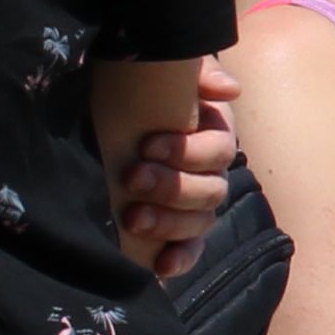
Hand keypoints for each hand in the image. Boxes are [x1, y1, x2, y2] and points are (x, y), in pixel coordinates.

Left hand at [119, 56, 240, 277]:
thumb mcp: (162, 69)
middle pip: (211, 190)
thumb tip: (229, 90)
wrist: (106, 109)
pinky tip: (160, 265)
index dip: (187, 151)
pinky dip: (180, 258)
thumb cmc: (135, 85)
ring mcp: (194, 204)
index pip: (219, 149)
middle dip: (171, 187)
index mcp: (211, 132)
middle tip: (130, 178)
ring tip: (132, 218)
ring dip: (170, 222)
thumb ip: (196, 69)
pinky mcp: (177, 231)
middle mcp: (209, 172)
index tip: (146, 145)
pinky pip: (192, 250)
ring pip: (200, 221)